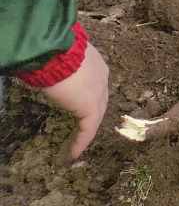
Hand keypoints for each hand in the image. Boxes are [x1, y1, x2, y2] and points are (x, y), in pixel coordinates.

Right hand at [38, 42, 108, 160]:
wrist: (57, 53)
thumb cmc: (54, 51)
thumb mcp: (61, 59)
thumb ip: (62, 68)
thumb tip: (49, 69)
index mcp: (96, 65)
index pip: (95, 85)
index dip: (88, 97)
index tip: (78, 106)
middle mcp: (102, 78)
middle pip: (100, 101)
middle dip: (91, 116)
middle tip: (81, 130)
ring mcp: (98, 92)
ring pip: (95, 116)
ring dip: (86, 132)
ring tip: (76, 147)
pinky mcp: (91, 107)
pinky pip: (88, 128)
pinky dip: (81, 141)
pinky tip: (72, 154)